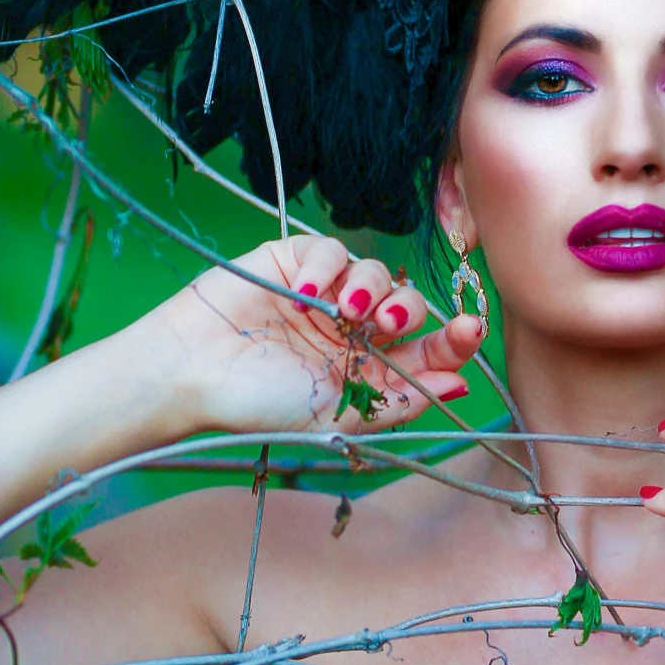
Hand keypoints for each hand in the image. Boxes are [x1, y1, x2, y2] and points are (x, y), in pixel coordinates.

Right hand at [149, 234, 483, 438]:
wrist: (193, 372)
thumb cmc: (260, 402)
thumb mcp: (338, 415)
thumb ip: (399, 401)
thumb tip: (461, 388)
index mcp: (370, 369)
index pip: (428, 348)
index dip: (455, 339)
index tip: (471, 330)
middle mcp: (355, 330)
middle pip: (410, 303)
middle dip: (408, 311)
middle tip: (386, 325)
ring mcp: (328, 293)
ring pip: (377, 270)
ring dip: (370, 288)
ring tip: (341, 311)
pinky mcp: (298, 261)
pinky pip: (333, 249)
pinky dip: (328, 267)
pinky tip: (307, 293)